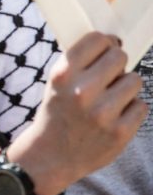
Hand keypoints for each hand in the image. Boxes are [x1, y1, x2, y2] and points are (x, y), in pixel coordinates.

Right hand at [12, 32, 147, 194]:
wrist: (52, 155)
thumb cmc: (57, 112)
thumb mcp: (55, 83)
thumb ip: (79, 62)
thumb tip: (114, 43)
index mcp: (63, 74)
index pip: (98, 40)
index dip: (105, 43)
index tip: (106, 50)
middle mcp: (82, 92)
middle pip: (119, 56)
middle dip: (116, 64)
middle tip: (108, 77)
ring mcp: (102, 113)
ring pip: (135, 80)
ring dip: (126, 87)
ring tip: (111, 98)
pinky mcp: (120, 132)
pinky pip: (141, 105)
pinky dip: (131, 109)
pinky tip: (115, 116)